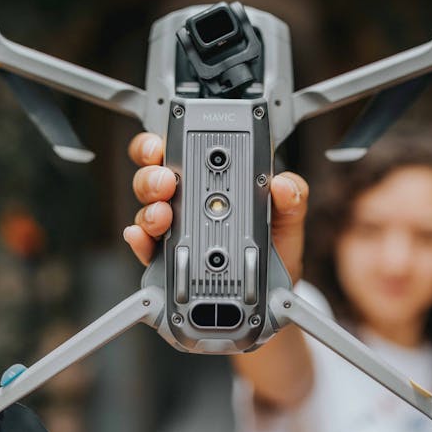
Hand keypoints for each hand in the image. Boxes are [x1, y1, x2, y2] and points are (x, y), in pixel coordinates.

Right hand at [123, 132, 307, 283]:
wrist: (271, 291)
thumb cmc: (274, 246)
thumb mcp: (288, 219)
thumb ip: (291, 197)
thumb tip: (282, 185)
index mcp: (216, 180)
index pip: (184, 151)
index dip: (168, 140)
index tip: (169, 143)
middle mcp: (188, 199)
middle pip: (154, 175)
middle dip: (153, 174)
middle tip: (167, 182)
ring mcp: (174, 228)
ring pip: (147, 208)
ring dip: (149, 208)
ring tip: (163, 216)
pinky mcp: (166, 258)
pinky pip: (145, 246)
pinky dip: (139, 240)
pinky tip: (141, 238)